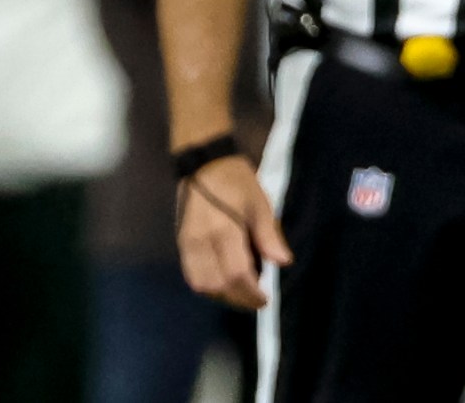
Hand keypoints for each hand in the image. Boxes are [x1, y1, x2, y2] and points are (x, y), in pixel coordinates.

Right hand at [177, 155, 292, 309]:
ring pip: (201, 284)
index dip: (251, 293)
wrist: (204, 164)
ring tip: (241, 293)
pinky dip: (208, 286)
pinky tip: (223, 282)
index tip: (265, 300)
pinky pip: (191, 275)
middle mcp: (201, 242)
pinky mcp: (181, 244)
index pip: (236, 274)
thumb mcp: (259, 203)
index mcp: (224, 230)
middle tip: (256, 300)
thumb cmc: (237, 181)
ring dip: (221, 295)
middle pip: (217, 285)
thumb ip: (269, 235)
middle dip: (238, 298)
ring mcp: (187, 244)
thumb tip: (283, 262)